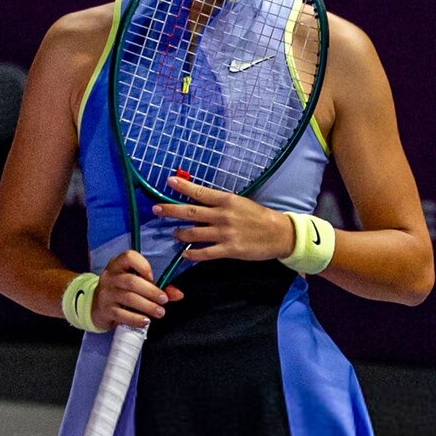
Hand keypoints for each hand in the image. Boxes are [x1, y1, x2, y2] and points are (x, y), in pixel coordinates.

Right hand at [91, 250, 183, 329]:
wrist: (95, 306)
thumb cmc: (120, 291)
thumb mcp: (135, 283)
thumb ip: (157, 287)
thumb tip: (178, 294)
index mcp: (118, 264)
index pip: (128, 257)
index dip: (143, 265)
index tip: (153, 277)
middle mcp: (110, 277)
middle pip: (132, 281)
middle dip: (151, 291)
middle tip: (164, 300)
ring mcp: (106, 294)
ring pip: (129, 298)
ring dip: (147, 306)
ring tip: (160, 312)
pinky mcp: (105, 310)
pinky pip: (122, 314)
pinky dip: (136, 318)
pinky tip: (146, 321)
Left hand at [152, 176, 294, 261]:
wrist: (279, 234)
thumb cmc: (259, 217)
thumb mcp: (240, 203)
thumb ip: (220, 203)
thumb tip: (199, 201)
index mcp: (227, 200)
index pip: (200, 192)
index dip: (183, 187)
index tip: (169, 181)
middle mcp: (223, 215)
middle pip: (190, 212)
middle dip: (171, 210)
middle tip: (156, 209)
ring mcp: (225, 233)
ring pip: (194, 234)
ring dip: (180, 234)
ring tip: (175, 234)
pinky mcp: (229, 250)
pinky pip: (204, 253)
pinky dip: (191, 254)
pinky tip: (184, 254)